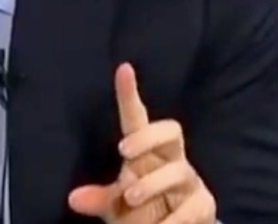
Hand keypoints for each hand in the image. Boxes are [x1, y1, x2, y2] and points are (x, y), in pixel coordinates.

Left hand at [67, 63, 215, 222]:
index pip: (139, 120)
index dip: (130, 95)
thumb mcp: (116, 207)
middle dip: (149, 138)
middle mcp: (172, 161)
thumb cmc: (142, 212)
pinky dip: (172, 220)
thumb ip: (100, 199)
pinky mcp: (203, 205)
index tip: (123, 68)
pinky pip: (191, 207)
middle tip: (124, 152)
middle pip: (171, 131)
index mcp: (148, 154)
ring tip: (131, 199)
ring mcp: (190, 182)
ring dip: (152, 184)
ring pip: (178, 171)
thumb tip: (73, 199)